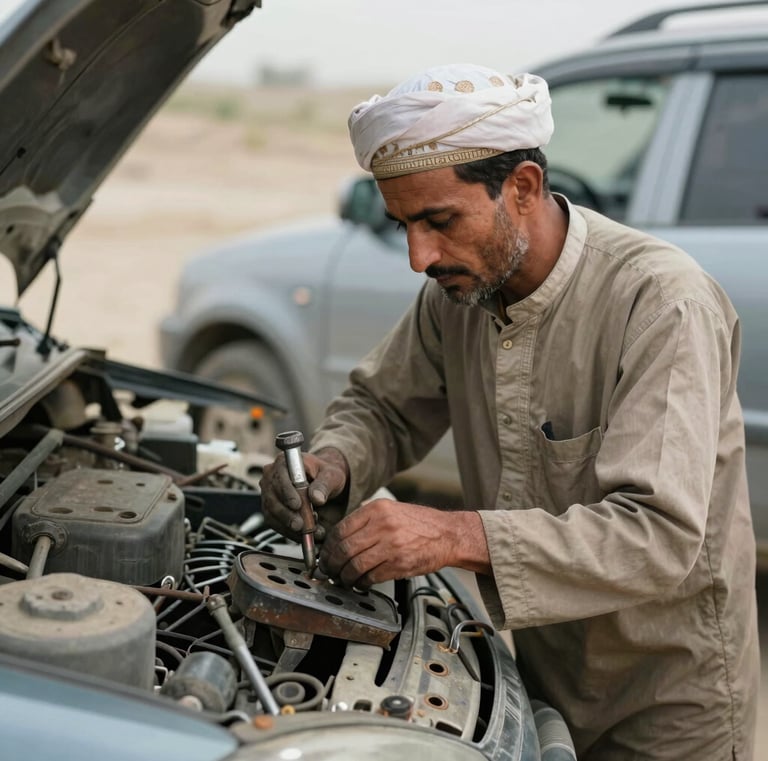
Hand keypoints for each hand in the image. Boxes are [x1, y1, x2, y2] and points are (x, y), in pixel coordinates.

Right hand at [259, 446, 348, 540]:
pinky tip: (304, 535)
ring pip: (272, 514)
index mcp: (284, 462)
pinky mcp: (271, 510)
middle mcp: (272, 477)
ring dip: (289, 527)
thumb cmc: (326, 475)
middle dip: (287, 515)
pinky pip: (276, 524)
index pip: (280, 477)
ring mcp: (269, 494)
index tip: (297, 505)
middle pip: (273, 498)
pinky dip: (289, 532)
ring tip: (309, 532)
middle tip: (302, 526)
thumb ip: (324, 485)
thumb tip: (316, 498)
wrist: (324, 484)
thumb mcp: (331, 475)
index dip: (287, 492)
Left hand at [318, 499, 489, 588]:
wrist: (448, 534)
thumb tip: (340, 539)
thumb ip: (367, 521)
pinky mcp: (399, 564)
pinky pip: (371, 577)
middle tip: (329, 570)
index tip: (326, 555)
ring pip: (355, 566)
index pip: (341, 529)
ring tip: (345, 579)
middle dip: (332, 564)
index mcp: (377, 509)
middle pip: (344, 549)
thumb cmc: (420, 524)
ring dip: (345, 577)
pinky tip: (362, 583)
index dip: (329, 547)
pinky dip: (362, 583)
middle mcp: (383, 525)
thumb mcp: (391, 510)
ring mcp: (391, 545)